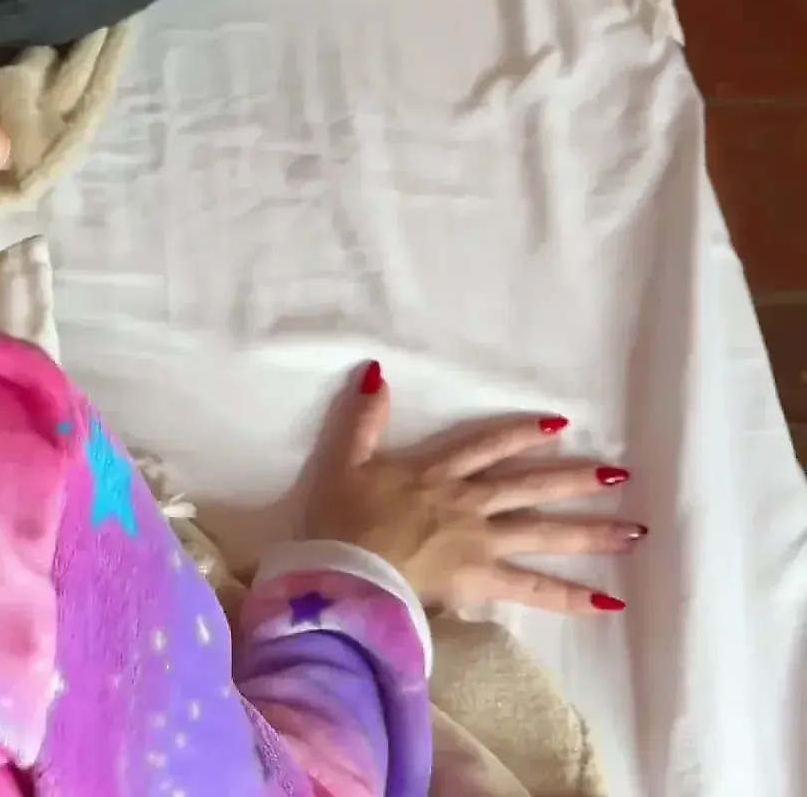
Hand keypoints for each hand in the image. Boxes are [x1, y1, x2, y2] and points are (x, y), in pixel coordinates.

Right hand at [303, 361, 644, 614]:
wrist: (347, 569)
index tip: (561, 425)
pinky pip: (533, 590)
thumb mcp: (343, 462)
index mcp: (436, 474)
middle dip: (575, 479)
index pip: (487, 447)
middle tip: (621, 475)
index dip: (521, 434)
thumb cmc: (341, 520)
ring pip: (543, 532)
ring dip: (590, 531)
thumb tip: (376, 373)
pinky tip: (609, 603)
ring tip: (634, 532)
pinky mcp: (482, 578)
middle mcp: (468, 503)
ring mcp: (480, 541)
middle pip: (530, 486)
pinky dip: (570, 597)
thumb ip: (363, 420)